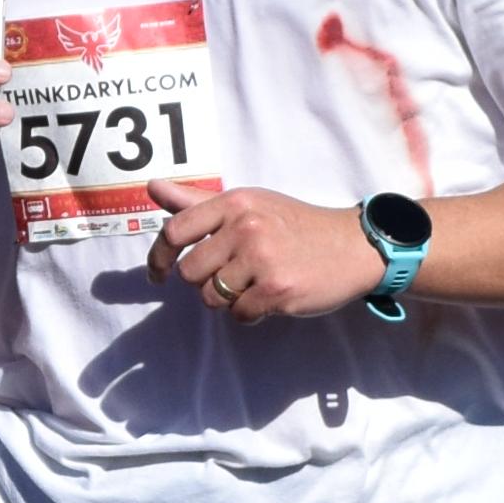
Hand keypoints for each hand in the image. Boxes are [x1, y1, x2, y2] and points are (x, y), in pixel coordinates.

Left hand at [149, 182, 385, 327]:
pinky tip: (270, 297)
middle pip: (190, 272)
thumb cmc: (294, 225)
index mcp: (235, 203)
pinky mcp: (277, 289)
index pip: (175, 231)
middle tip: (234, 275)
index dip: (159, 257)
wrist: (351, 246)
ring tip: (255, 284)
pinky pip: (239, 314)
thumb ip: (197, 201)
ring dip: (228, 299)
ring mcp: (262, 259)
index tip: (158, 274)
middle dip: (205, 281)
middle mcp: (245, 227)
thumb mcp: (248, 205)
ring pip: (212, 297)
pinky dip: (250, 312)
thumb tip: (152, 187)